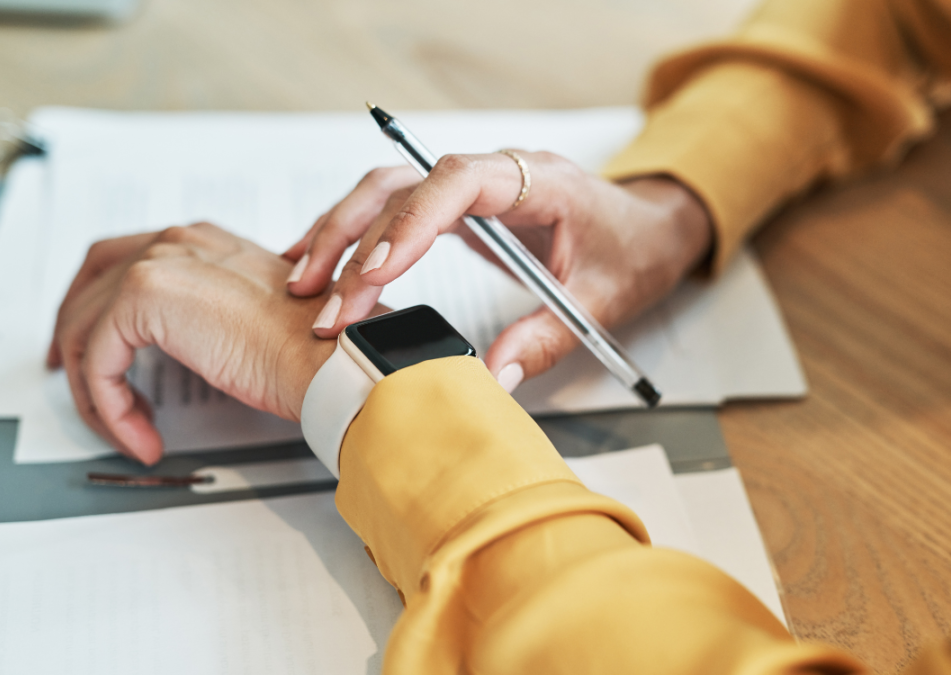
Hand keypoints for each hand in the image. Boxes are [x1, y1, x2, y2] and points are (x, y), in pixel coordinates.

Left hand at [48, 223, 340, 464]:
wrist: (329, 356)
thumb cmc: (312, 347)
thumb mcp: (249, 321)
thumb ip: (207, 320)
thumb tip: (183, 350)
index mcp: (204, 242)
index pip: (123, 261)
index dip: (96, 306)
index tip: (91, 348)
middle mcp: (178, 241)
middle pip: (90, 283)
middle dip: (73, 337)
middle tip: (72, 380)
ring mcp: (159, 261)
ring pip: (85, 328)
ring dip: (96, 390)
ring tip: (125, 429)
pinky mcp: (146, 295)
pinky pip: (99, 360)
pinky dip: (109, 405)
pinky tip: (139, 433)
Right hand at [284, 152, 711, 389]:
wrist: (646, 230)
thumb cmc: (631, 251)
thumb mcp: (601, 300)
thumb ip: (548, 337)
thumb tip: (496, 379)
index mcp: (536, 180)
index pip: (457, 183)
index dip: (411, 223)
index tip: (377, 270)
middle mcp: (496, 173)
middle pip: (405, 187)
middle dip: (358, 243)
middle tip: (330, 305)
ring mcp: (474, 187)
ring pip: (389, 191)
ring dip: (342, 234)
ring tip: (304, 282)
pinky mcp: (461, 207)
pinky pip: (396, 207)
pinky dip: (355, 233)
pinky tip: (321, 259)